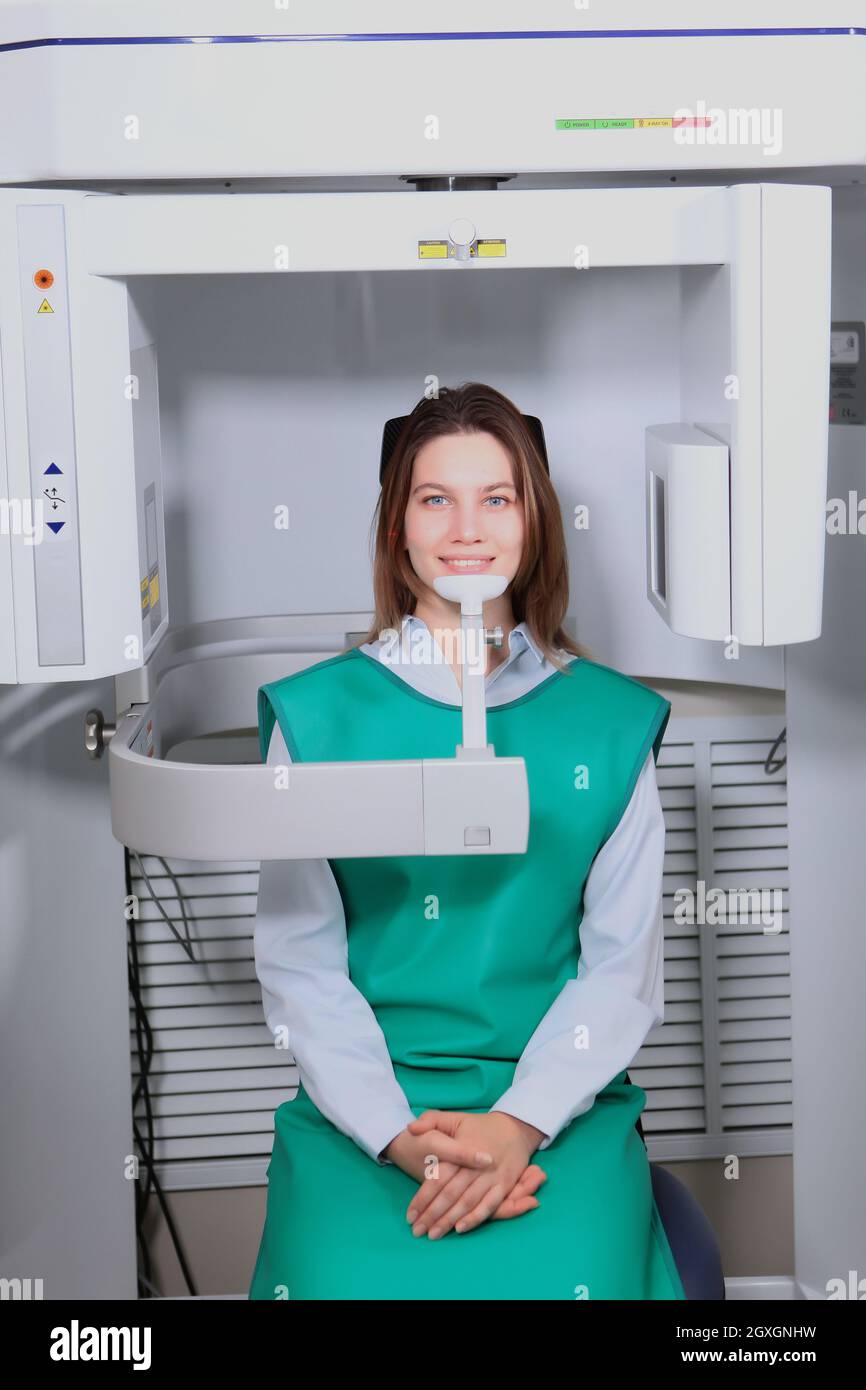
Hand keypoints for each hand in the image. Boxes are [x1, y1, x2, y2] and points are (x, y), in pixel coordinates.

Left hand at [402, 1110, 547, 1238]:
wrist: (515, 1128)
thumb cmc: (479, 1126)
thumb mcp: (454, 1117)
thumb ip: (430, 1120)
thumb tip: (410, 1129)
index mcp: (461, 1148)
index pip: (438, 1177)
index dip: (423, 1198)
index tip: (409, 1214)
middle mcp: (476, 1165)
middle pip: (450, 1194)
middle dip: (432, 1215)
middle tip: (417, 1231)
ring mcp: (492, 1176)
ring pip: (467, 1202)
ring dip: (449, 1220)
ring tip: (433, 1235)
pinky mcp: (504, 1185)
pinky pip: (489, 1205)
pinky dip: (475, 1218)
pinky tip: (460, 1229)